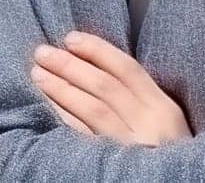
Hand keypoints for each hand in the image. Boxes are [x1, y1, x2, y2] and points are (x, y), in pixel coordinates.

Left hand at [30, 31, 191, 145]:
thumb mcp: (166, 123)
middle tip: (43, 53)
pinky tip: (46, 107)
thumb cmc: (166, 154)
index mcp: (164, 109)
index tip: (71, 38)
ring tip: (38, 74)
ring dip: (62, 89)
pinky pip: (83, 138)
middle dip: (71, 66)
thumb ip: (141, 100)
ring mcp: (129, 147)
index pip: (128, 70)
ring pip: (93, 109)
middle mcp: (148, 125)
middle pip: (105, 86)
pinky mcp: (111, 166)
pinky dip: (63, 118)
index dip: (97, 50)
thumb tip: (97, 68)